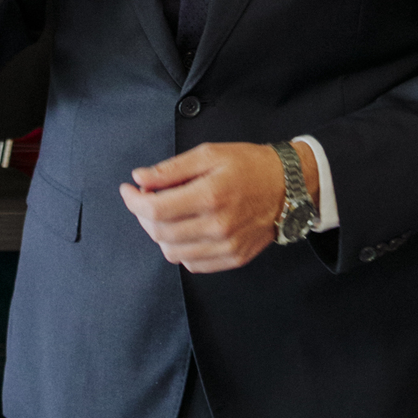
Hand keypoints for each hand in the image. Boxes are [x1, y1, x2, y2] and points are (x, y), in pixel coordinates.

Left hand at [120, 141, 318, 272]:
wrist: (288, 187)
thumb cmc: (250, 166)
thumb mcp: (210, 154)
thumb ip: (171, 169)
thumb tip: (140, 178)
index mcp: (211, 195)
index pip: (155, 209)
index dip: (133, 200)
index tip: (128, 190)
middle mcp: (218, 226)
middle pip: (159, 232)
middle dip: (143, 214)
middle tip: (145, 197)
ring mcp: (226, 246)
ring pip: (172, 252)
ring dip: (159, 233)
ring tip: (166, 213)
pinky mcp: (233, 258)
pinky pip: (192, 263)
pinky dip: (180, 248)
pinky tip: (185, 228)